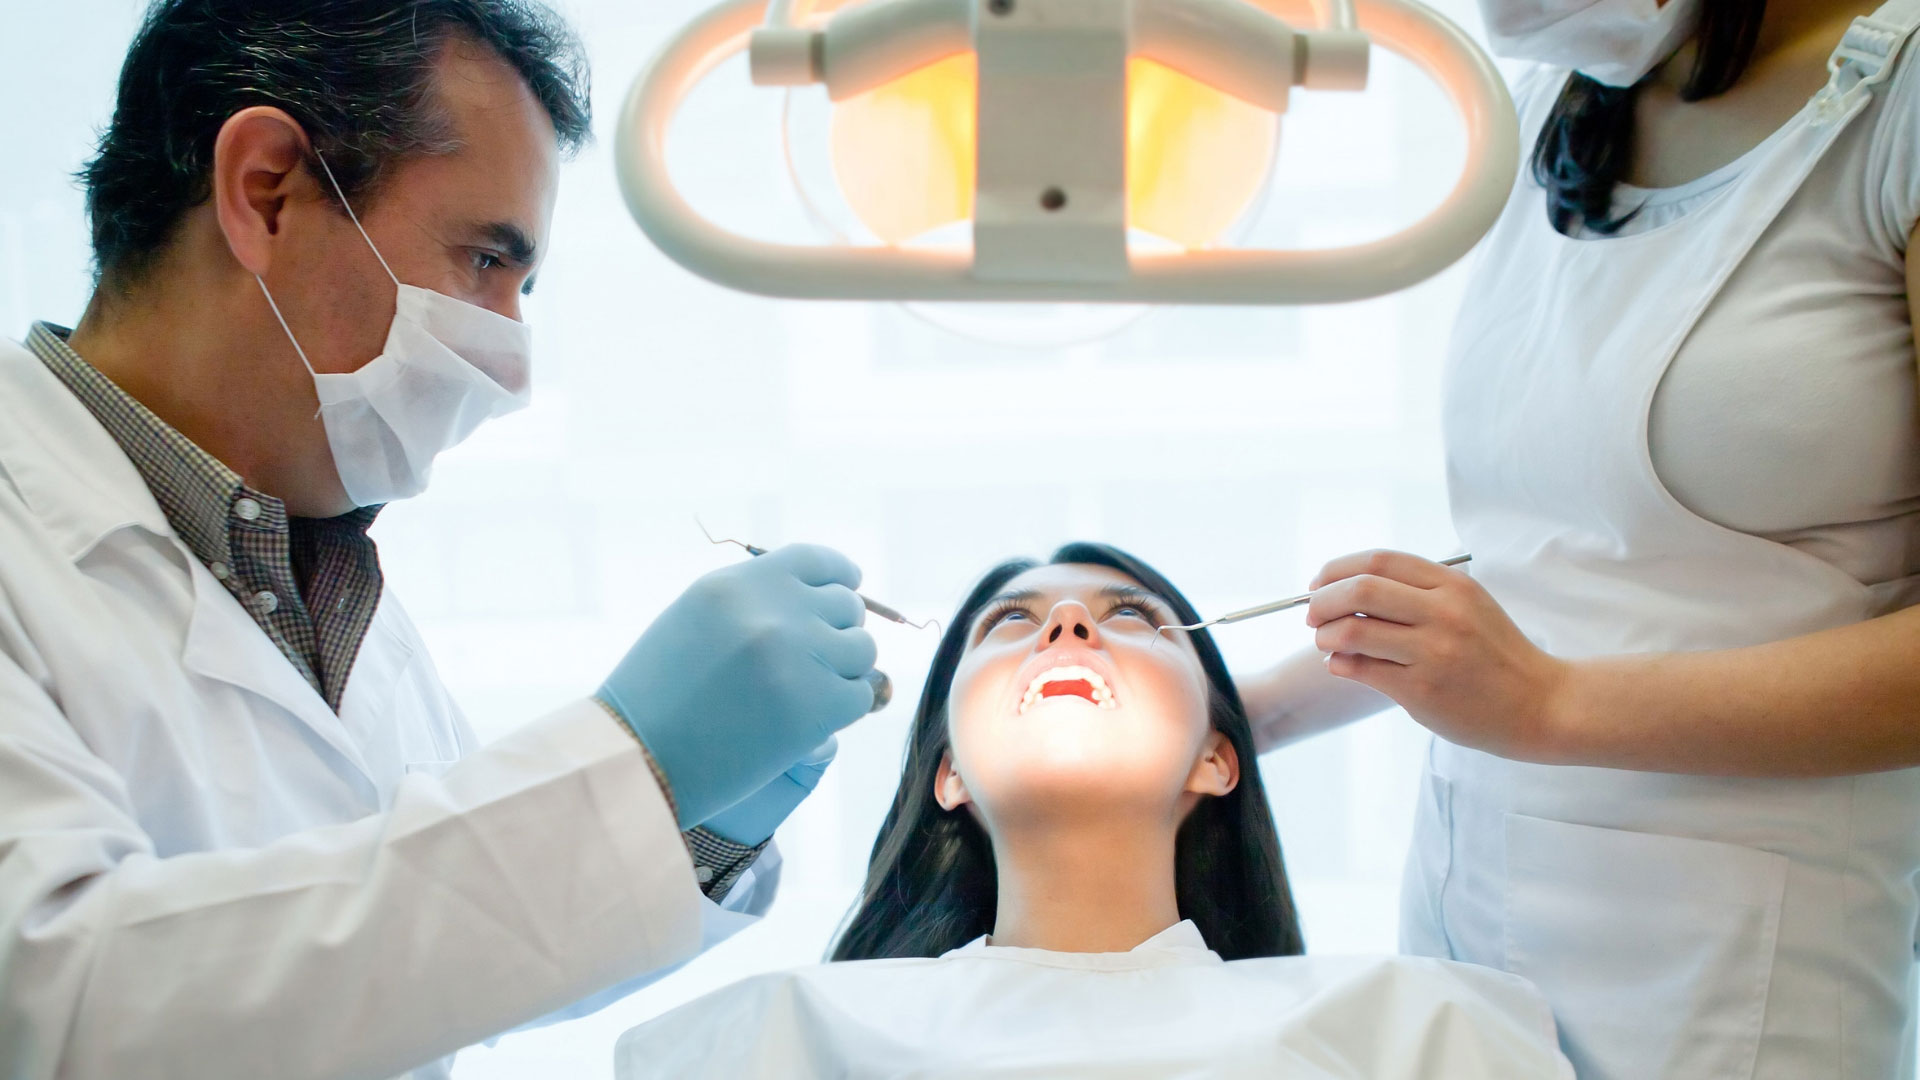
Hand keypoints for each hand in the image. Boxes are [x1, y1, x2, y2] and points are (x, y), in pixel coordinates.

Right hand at [599, 545, 877, 826]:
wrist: (637, 762)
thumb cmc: (658, 697)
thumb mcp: (696, 620)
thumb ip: (753, 601)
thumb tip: (820, 597)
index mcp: (738, 584)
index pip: (816, 562)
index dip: (840, 576)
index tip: (850, 586)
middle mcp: (773, 612)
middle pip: (846, 606)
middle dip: (837, 631)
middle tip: (814, 661)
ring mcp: (799, 658)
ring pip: (861, 650)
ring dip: (843, 670)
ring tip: (807, 692)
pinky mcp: (817, 707)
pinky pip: (859, 695)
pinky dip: (842, 708)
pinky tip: (808, 720)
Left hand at [1306, 550, 1572, 761]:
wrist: (1540, 704)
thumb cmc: (1496, 654)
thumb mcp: (1468, 606)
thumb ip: (1418, 593)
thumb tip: (1348, 588)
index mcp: (1452, 585)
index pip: (1378, 561)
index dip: (1338, 569)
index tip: (1319, 583)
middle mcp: (1443, 613)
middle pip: (1359, 590)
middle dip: (1322, 600)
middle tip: (1312, 614)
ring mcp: (1433, 652)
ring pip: (1353, 632)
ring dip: (1325, 635)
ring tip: (1325, 642)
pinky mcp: (1422, 690)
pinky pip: (1362, 670)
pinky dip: (1339, 664)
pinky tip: (1340, 664)